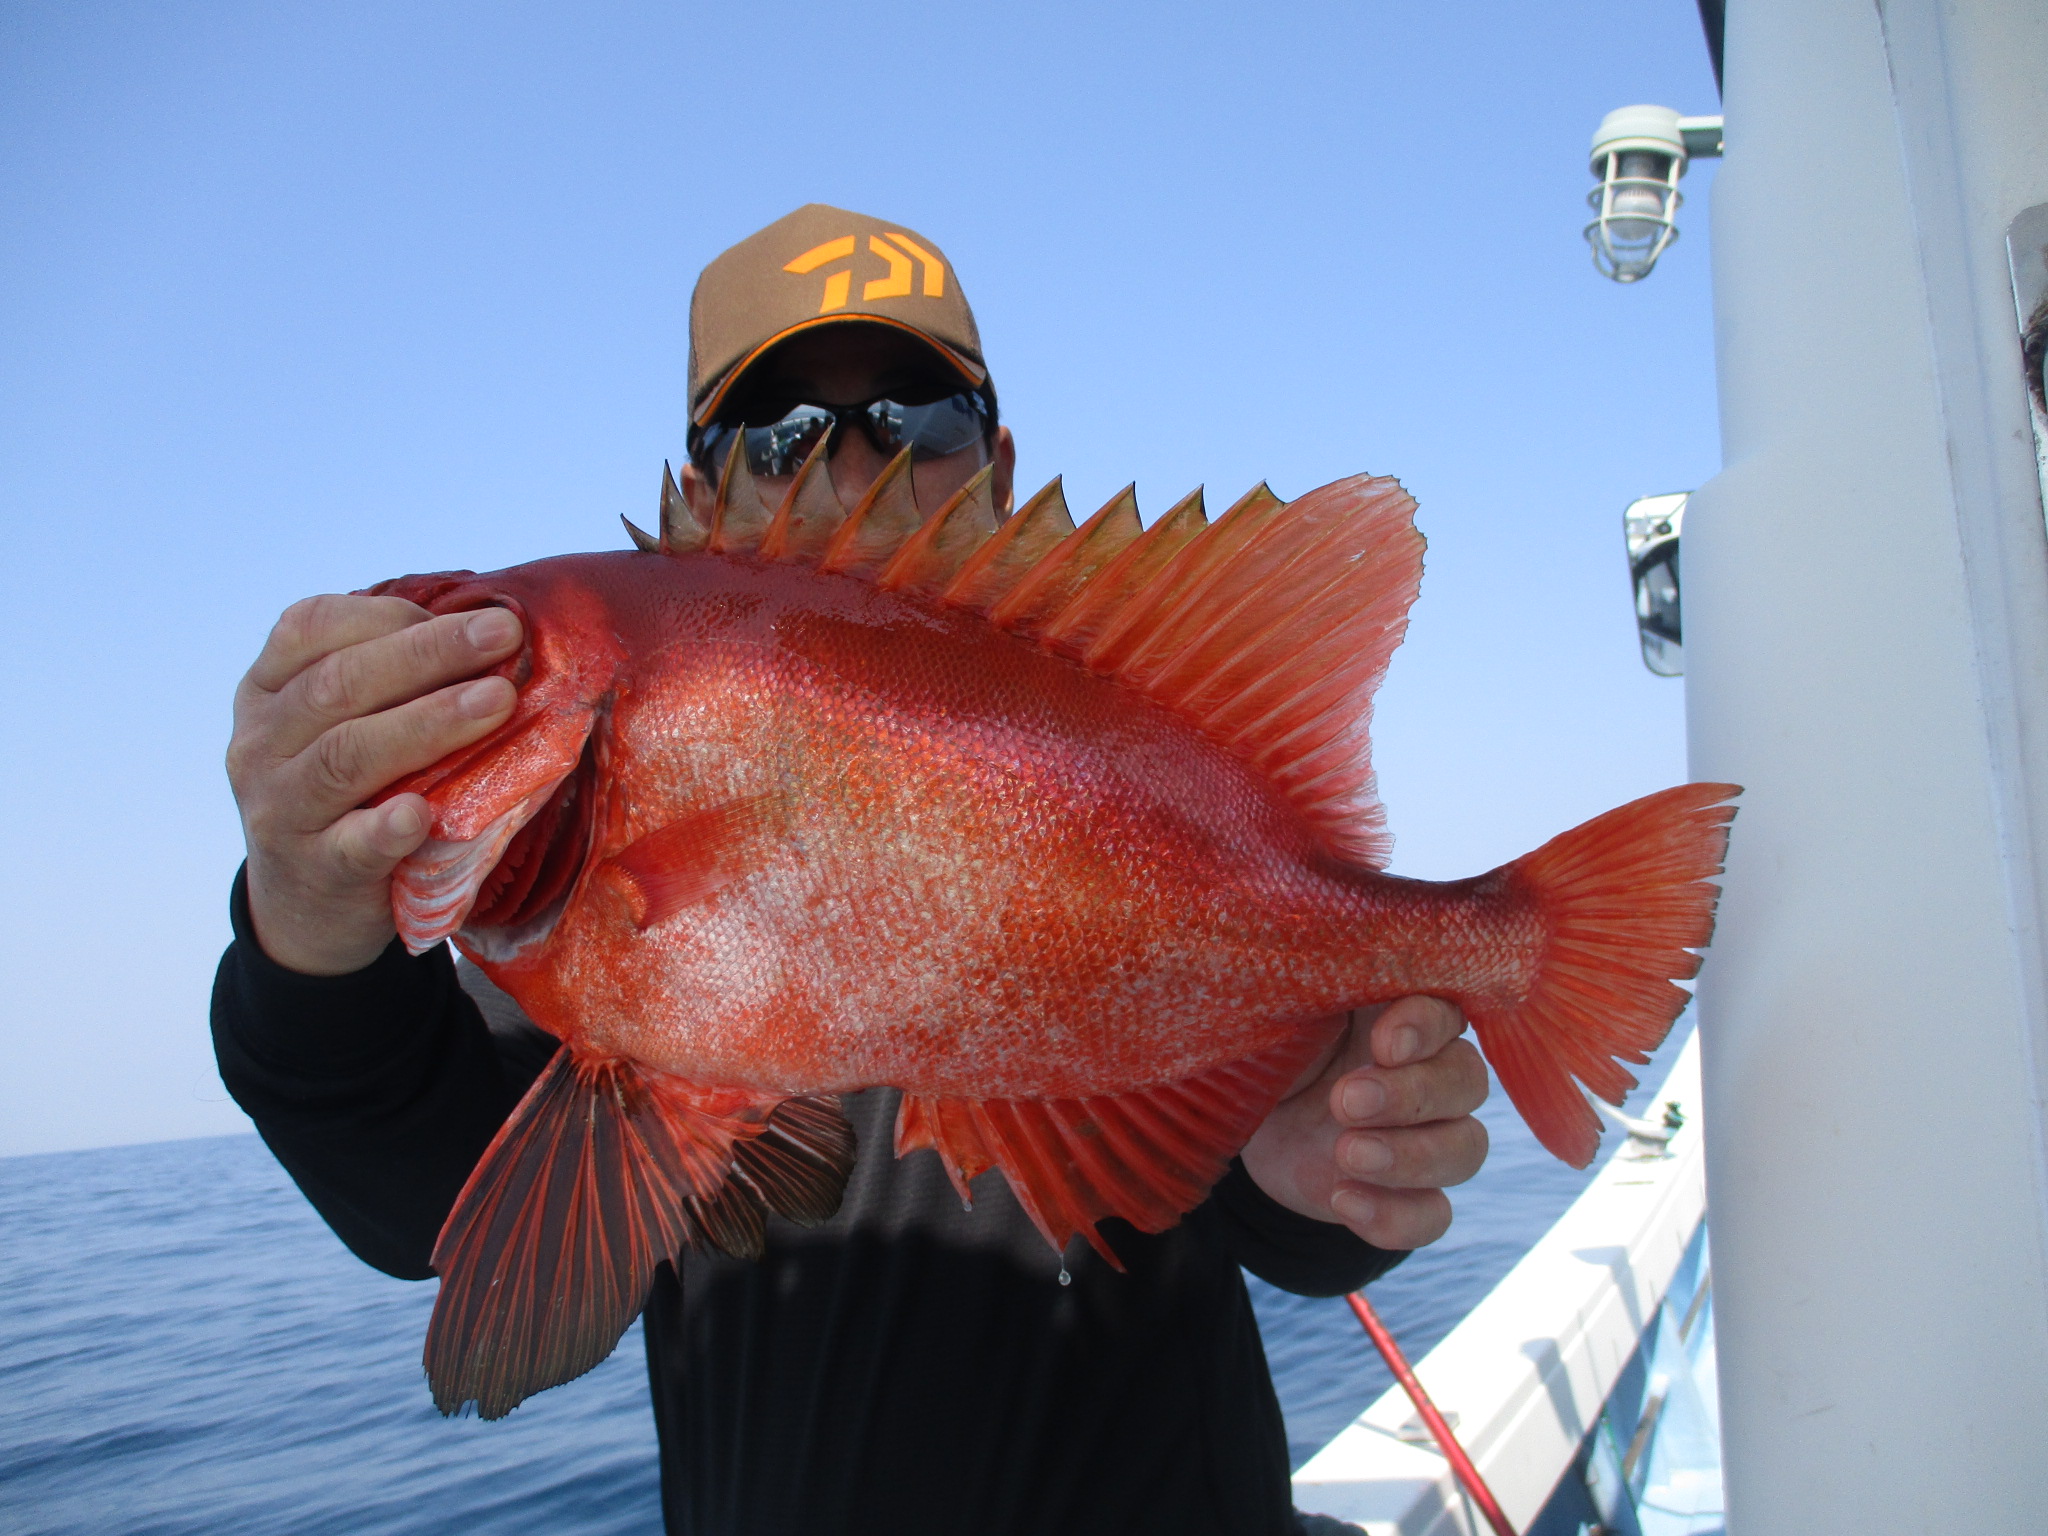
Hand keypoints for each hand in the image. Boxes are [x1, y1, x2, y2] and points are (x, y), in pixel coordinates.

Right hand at [227, 594, 523, 975]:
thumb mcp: (346, 725)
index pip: (312, 627)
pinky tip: (422, 813)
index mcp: (268, 689)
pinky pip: (349, 845)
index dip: (392, 616)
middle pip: (339, 683)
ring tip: (498, 700)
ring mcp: (281, 808)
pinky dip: (385, 828)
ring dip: (428, 722)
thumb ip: (391, 683)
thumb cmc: (350, 793)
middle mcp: (261, 742)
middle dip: (429, 652)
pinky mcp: (314, 870)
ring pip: (347, 753)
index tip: (473, 615)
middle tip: (504, 633)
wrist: (306, 908)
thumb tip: (492, 635)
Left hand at [1240, 997, 1488, 1251]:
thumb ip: (1310, 979)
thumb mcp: (1280, 1003)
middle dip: (1411, 1095)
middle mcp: (1429, 1070)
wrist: (1240, 1115)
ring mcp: (1425, 1136)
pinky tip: (1343, 1201)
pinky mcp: (1405, 1192)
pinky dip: (1396, 1216)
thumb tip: (1306, 943)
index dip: (1426, 1027)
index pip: (1447, 1010)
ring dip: (1410, 1157)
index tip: (1383, 1043)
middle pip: (1467, 1081)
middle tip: (1345, 1102)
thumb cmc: (1268, 1040)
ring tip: (1346, 1154)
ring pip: (1466, 1149)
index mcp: (1403, 1010)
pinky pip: (1434, 1215)